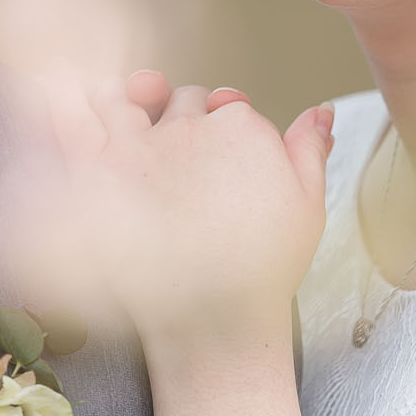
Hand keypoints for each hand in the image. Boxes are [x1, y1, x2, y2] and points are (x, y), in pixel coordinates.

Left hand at [67, 74, 333, 348]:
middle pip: (184, 101)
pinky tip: (104, 138)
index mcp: (242, 127)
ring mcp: (148, 146)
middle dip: (186, 118)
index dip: (226, 126)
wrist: (216, 317)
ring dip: (138, 104)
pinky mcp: (108, 169)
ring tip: (144, 138)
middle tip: (188, 161)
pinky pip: (94, 123)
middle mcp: (193, 127)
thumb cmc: (264, 269)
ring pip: (137, 98)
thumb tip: (321, 109)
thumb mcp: (307, 205)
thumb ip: (310, 149)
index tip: (224, 158)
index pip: (227, 105)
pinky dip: (97, 120)